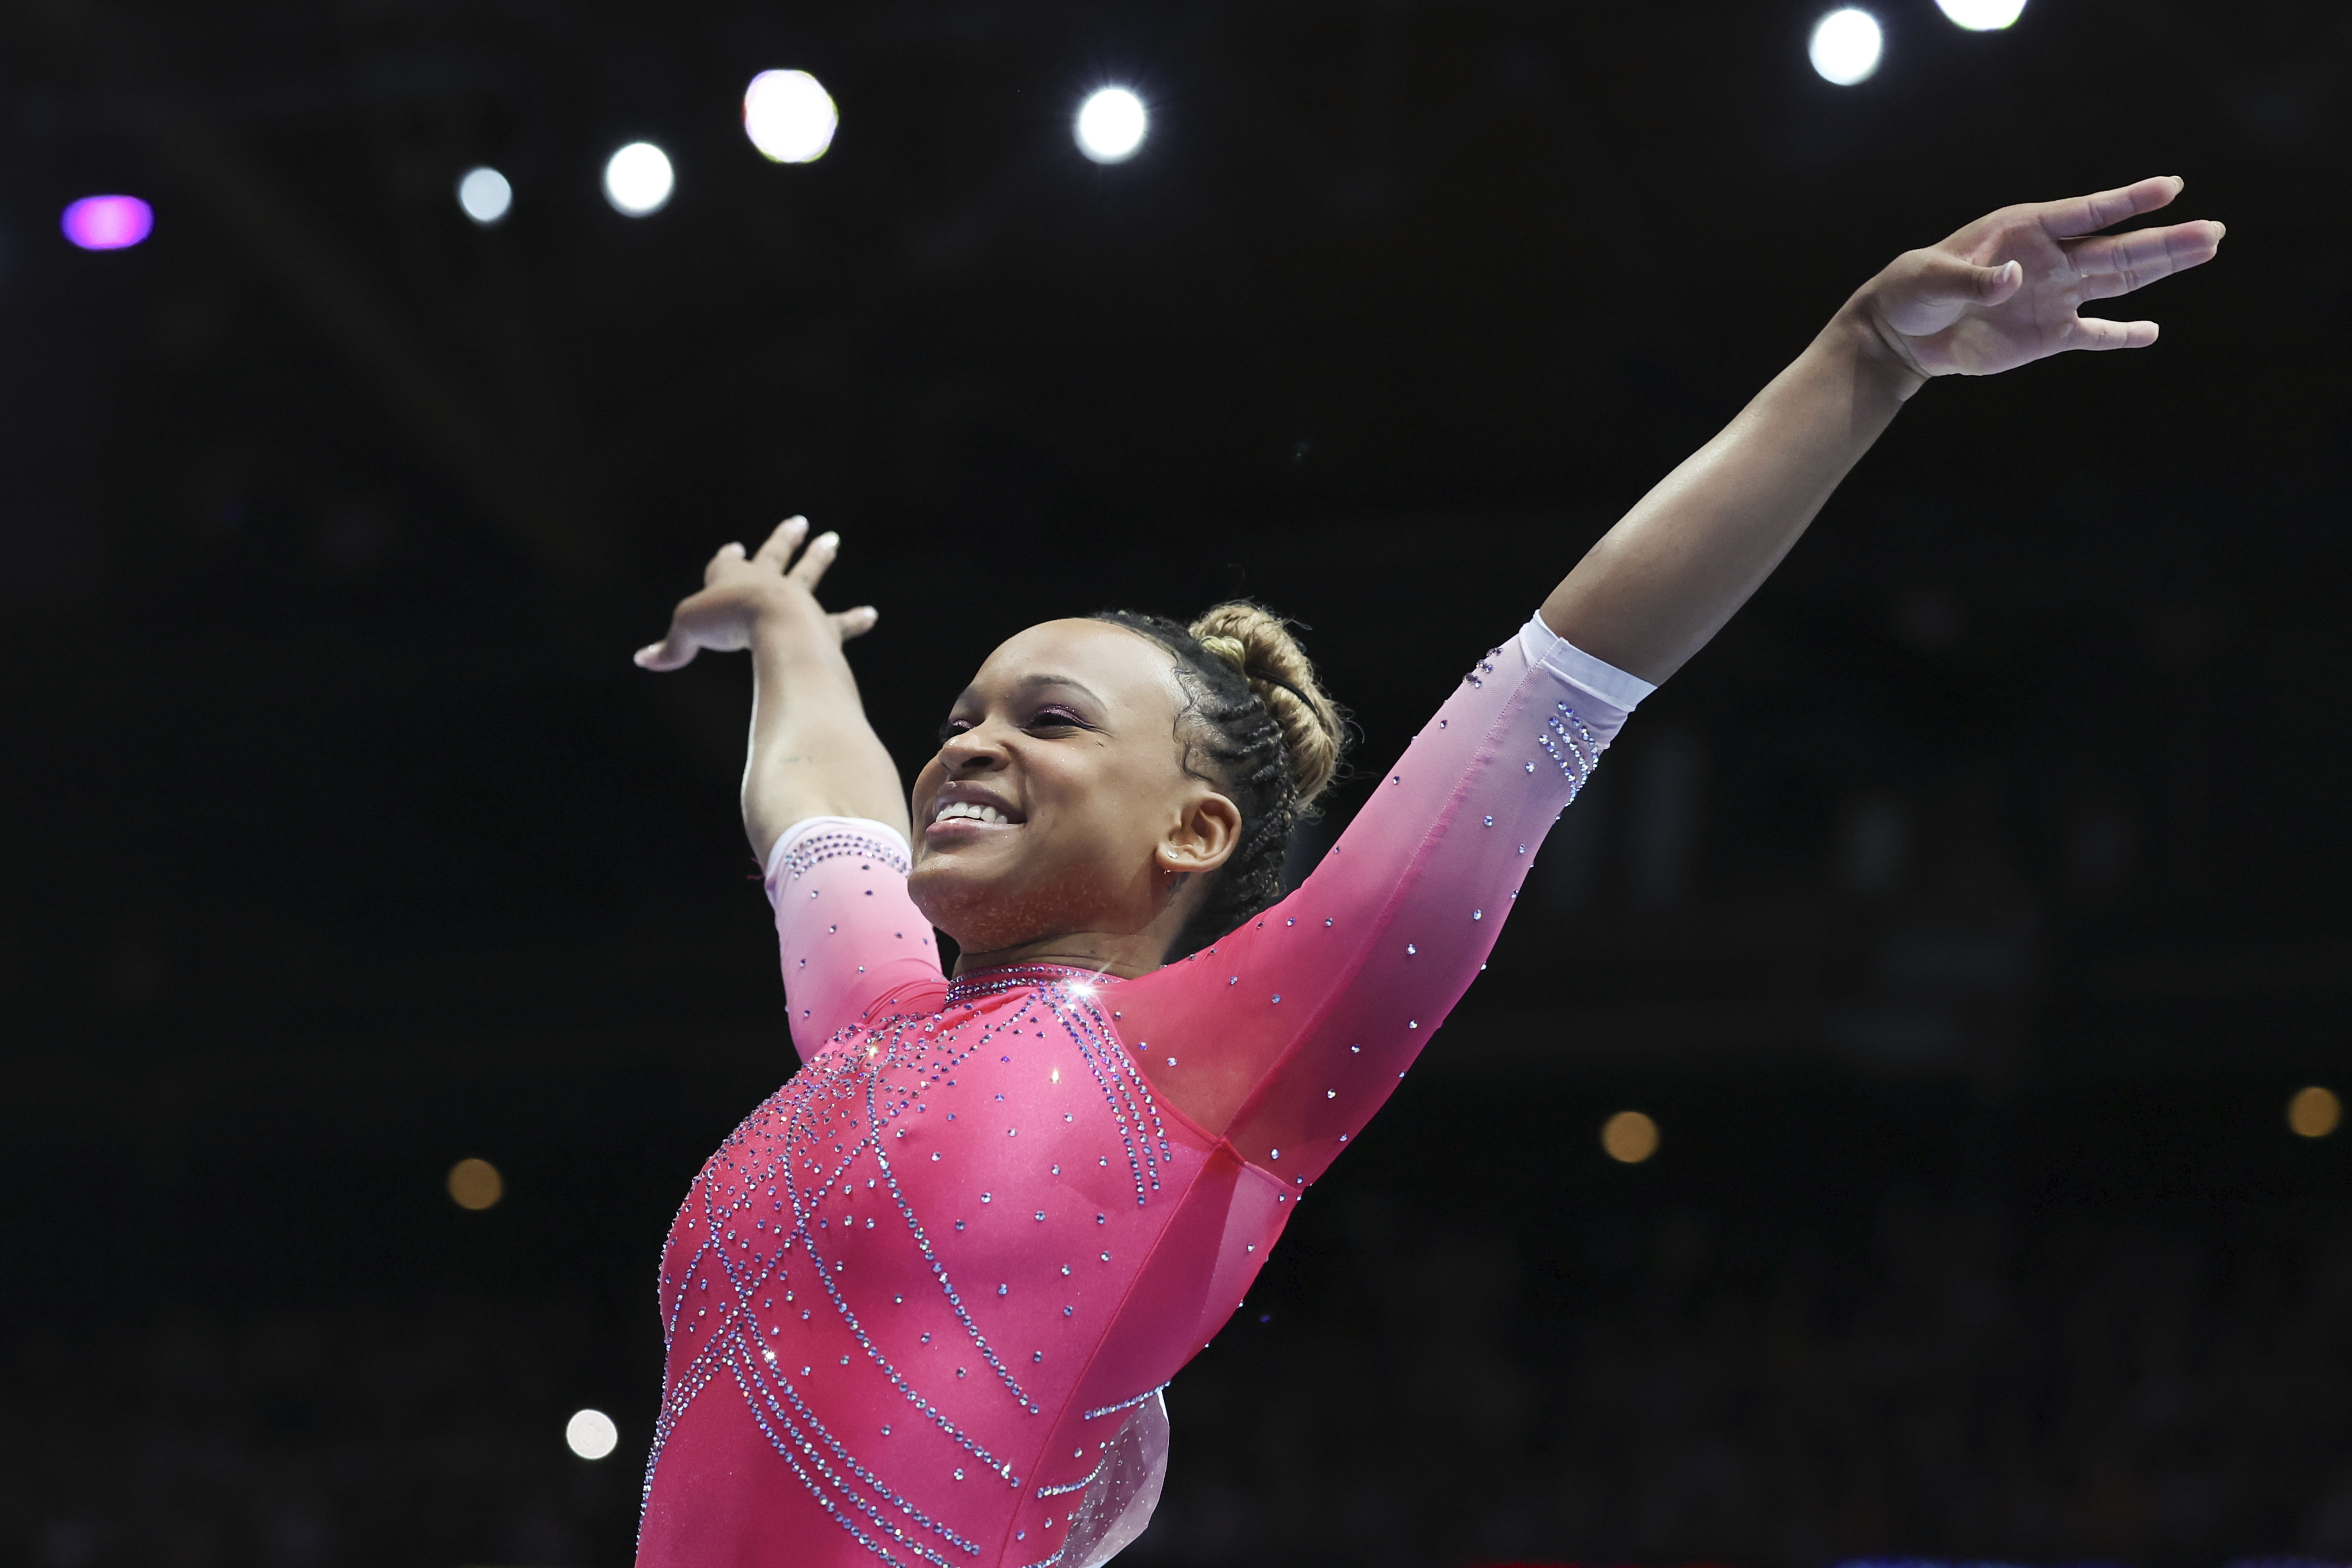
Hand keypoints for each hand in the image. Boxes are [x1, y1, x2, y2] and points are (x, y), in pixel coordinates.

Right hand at [633, 516, 878, 670]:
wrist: (776, 624)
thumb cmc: (728, 622)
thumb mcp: (687, 633)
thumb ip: (670, 648)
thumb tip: (642, 660)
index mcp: (733, 579)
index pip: (727, 564)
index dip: (727, 558)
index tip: (733, 547)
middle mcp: (767, 584)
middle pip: (775, 556)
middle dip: (784, 539)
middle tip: (800, 522)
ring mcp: (798, 602)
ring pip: (809, 574)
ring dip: (819, 557)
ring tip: (833, 541)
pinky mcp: (822, 625)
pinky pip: (841, 622)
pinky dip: (854, 620)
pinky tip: (871, 615)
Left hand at [1858, 175, 2223, 379]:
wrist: (1901, 333)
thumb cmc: (1912, 290)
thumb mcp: (1932, 279)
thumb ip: (1973, 279)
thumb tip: (2014, 278)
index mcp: (2025, 230)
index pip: (2087, 212)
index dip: (2128, 201)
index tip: (2171, 188)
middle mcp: (2050, 259)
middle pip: (2118, 247)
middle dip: (2166, 240)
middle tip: (2213, 231)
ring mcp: (2054, 296)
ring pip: (2118, 282)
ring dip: (2161, 269)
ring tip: (2206, 250)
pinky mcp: (2047, 335)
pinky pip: (2092, 335)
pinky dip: (2119, 336)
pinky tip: (2151, 332)